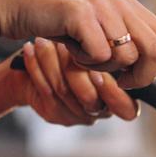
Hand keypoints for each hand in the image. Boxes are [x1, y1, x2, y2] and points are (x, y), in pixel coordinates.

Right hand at [0, 0, 155, 89]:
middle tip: (117, 80)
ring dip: (106, 69)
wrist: (13, 3)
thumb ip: (123, 43)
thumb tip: (149, 70)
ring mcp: (102, 6)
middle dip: (141, 77)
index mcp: (128, 6)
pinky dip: (87, 63)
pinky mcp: (82, 14)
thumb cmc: (53, 21)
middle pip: (155, 52)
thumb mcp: (95, 30)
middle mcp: (120, 3)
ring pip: (128, 57)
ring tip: (84, 56)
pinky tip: (71, 50)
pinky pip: (102, 56)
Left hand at [14, 38, 137, 124]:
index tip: (97, 65)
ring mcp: (76, 116)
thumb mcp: (97, 48)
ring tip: (42, 40)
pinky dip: (35, 66)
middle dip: (74, 67)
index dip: (112, 91)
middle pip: (90, 97)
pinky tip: (29, 49)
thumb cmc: (74, 51)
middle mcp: (100, 111)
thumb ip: (111, 52)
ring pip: (64, 91)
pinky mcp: (53, 114)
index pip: (126, 109)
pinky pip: (44, 90)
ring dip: (51, 61)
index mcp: (120, 100)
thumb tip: (116, 42)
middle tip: (63, 44)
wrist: (36, 67)